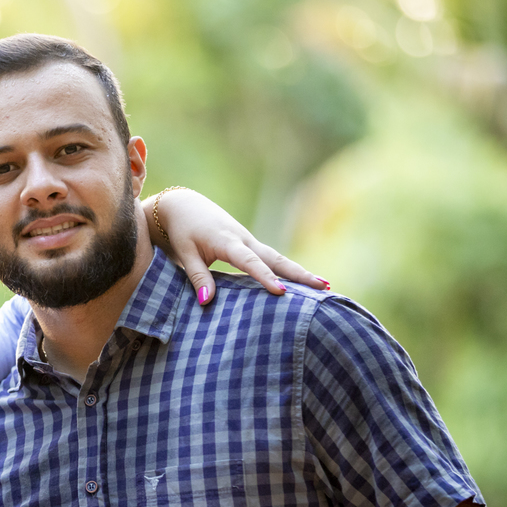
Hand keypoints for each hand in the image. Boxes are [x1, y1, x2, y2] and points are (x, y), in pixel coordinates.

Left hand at [141, 187, 330, 303]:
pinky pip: (271, 258)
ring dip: (299, 271)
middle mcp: (244, 239)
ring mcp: (249, 241)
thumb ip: (197, 276)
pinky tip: (301, 282)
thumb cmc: (182, 230)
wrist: (182, 206)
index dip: (265, 277)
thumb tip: (206, 301)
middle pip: (276, 259)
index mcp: (228, 241)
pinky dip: (287, 269)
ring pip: (277, 258)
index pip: (250, 262)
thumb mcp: (185, 253)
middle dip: (299, 273)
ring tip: (324, 286)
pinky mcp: (248, 244)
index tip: (282, 292)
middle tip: (323, 287)